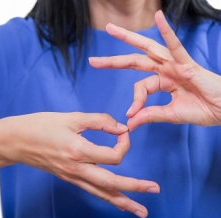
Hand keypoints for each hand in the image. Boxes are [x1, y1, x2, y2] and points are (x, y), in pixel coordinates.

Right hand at [0, 112, 158, 217]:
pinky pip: (92, 191)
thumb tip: (120, 128)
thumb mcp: (72, 117)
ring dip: (124, 202)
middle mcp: (77, 169)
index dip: (125, 143)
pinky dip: (108, 198)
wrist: (17, 141)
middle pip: (112, 183)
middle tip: (154, 190)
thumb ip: (99, 120)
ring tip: (141, 211)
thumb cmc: (42, 126)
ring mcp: (73, 177)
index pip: (114, 155)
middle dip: (135, 187)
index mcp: (78, 150)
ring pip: (102, 194)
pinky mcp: (69, 178)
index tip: (123, 132)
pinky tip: (117, 202)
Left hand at [89, 10, 220, 129]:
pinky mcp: (187, 63)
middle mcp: (166, 70)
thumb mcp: (170, 114)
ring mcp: (175, 64)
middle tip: (94, 61)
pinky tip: (158, 16)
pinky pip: (176, 45)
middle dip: (114, 61)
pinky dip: (167, 31)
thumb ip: (150, 115)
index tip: (132, 115)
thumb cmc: (202, 110)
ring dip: (129, 38)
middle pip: (135, 61)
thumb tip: (129, 123)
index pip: (140, 87)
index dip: (134, 101)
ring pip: (148, 48)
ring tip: (112, 29)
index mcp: (163, 82)